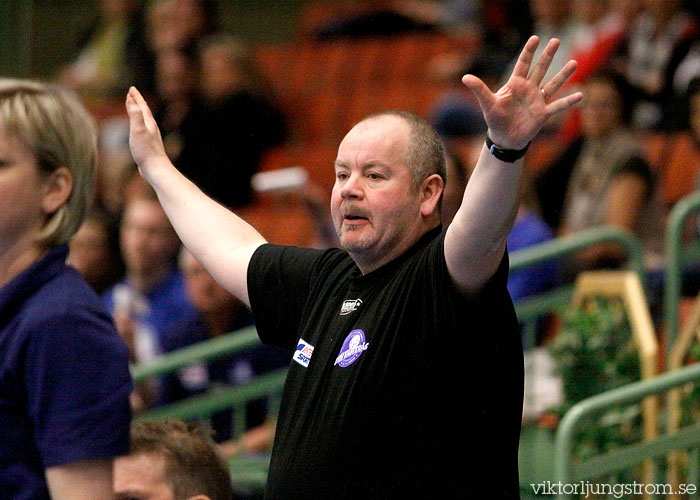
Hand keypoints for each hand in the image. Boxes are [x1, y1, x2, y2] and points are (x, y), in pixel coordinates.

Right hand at [125, 86, 168, 180]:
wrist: (156, 168)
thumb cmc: (146, 150)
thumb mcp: (138, 130)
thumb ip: (135, 116)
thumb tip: (131, 100)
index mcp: (149, 123)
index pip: (142, 106)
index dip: (136, 97)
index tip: (131, 89)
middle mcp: (152, 128)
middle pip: (145, 112)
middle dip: (138, 102)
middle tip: (132, 94)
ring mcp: (151, 137)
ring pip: (145, 121)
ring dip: (139, 113)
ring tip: (135, 109)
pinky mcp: (149, 146)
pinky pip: (143, 131)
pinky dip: (139, 125)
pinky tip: (139, 131)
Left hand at [461, 36, 582, 149]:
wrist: (504, 138)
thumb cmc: (495, 119)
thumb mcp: (487, 104)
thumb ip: (479, 89)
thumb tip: (465, 77)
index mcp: (515, 84)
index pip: (523, 64)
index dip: (528, 52)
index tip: (535, 38)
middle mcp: (529, 89)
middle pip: (540, 69)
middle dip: (548, 55)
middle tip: (556, 40)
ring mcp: (537, 100)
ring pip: (552, 84)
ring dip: (563, 75)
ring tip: (574, 63)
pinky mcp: (543, 114)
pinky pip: (557, 106)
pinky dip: (568, 102)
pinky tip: (580, 95)